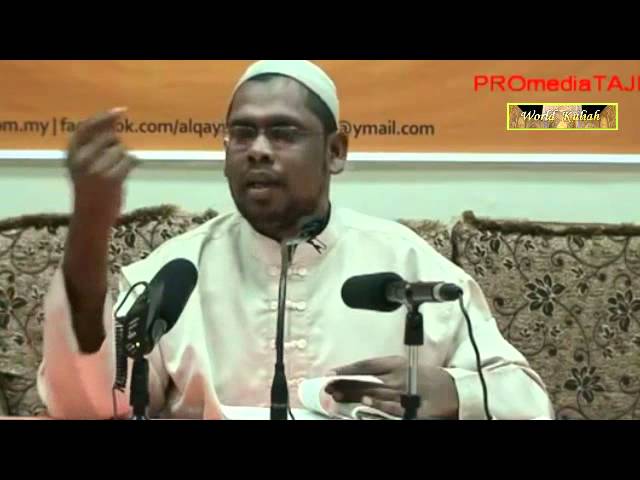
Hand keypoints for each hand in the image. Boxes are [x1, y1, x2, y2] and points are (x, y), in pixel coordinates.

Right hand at [66, 108, 138, 226]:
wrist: (91, 217)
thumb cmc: (90, 189)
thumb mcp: (83, 164)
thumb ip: (94, 145)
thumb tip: (113, 122)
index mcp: (71, 153)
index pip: (87, 127)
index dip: (104, 117)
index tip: (121, 111)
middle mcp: (81, 159)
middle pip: (111, 137)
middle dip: (117, 146)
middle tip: (112, 163)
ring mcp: (96, 169)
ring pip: (122, 149)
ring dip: (124, 158)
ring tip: (115, 173)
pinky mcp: (112, 178)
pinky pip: (131, 160)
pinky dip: (132, 164)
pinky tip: (125, 173)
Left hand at [325, 356, 458, 418]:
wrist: (453, 390)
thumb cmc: (426, 377)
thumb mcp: (404, 367)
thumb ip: (383, 371)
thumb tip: (359, 376)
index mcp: (395, 363)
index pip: (366, 365)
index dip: (347, 369)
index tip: (330, 373)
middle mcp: (398, 376)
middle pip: (366, 380)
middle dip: (345, 384)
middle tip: (327, 387)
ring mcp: (405, 391)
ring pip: (375, 392)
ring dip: (355, 395)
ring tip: (337, 397)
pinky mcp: (412, 407)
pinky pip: (392, 407)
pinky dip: (379, 406)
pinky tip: (366, 404)